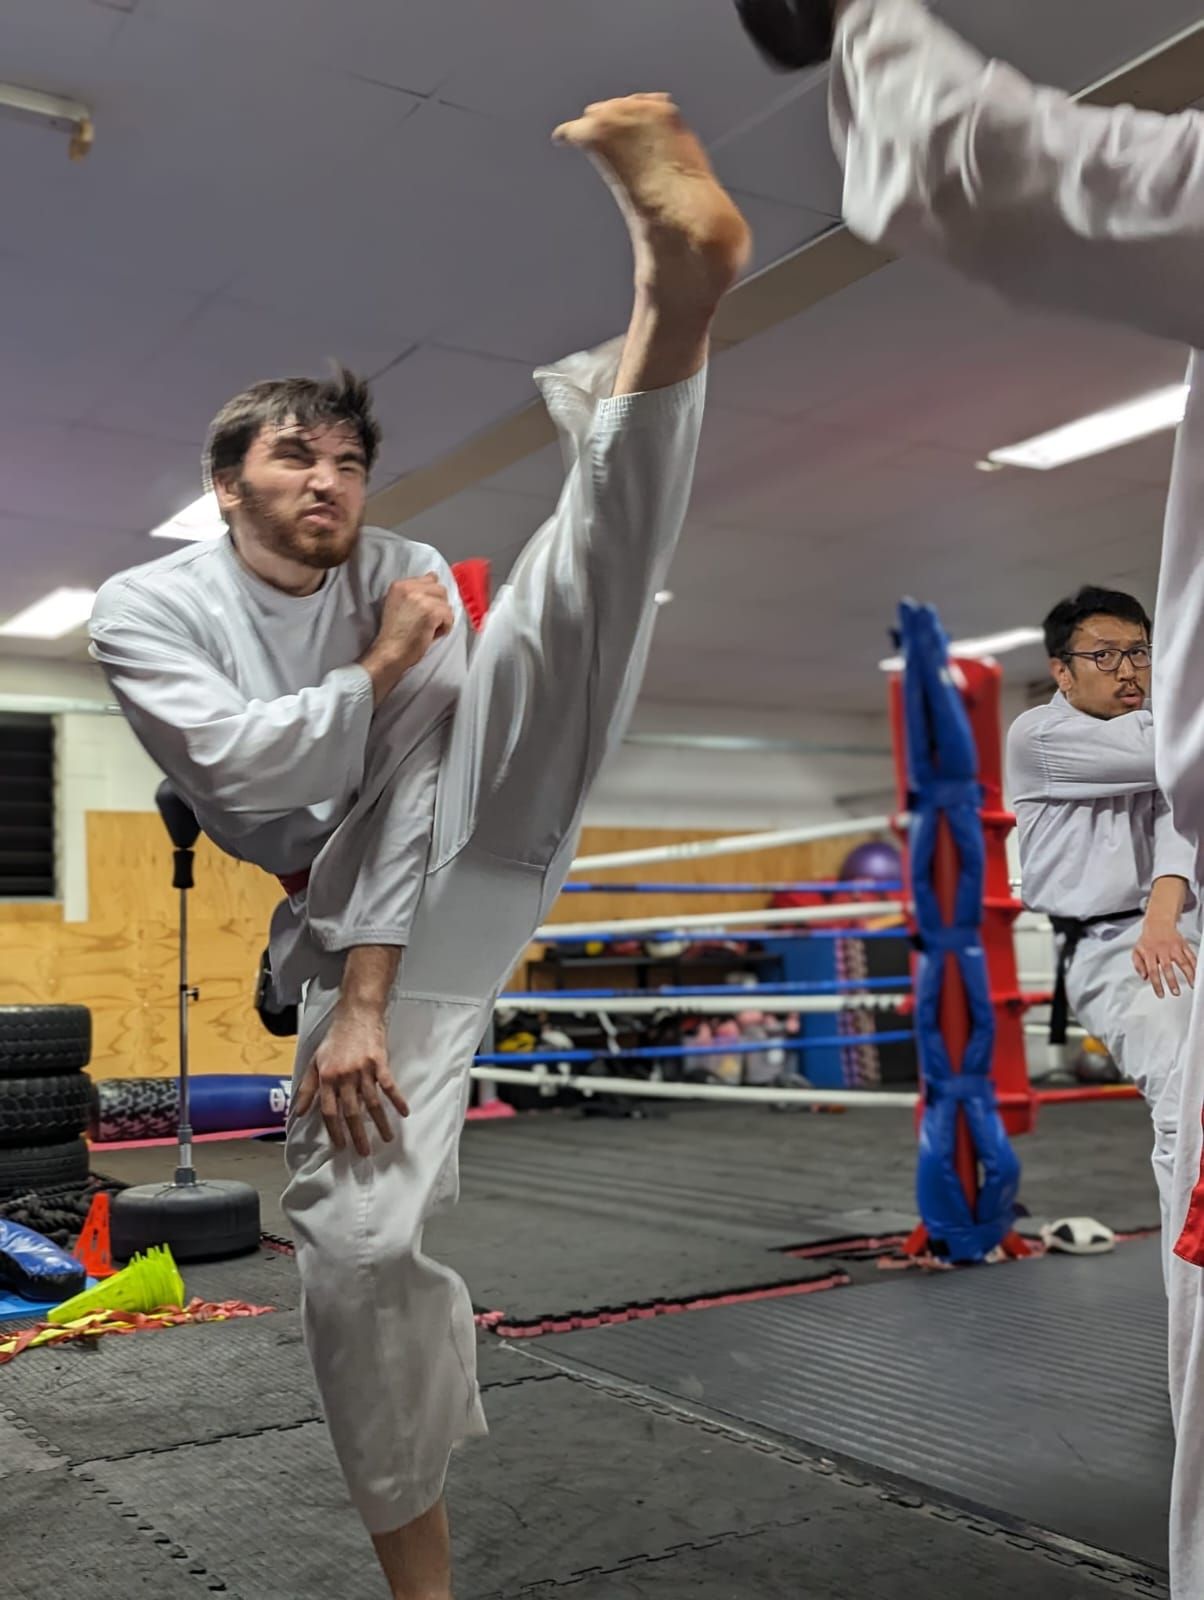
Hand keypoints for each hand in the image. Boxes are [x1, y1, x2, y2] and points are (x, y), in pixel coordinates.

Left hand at [293, 1007, 409, 1156]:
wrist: (356, 1013)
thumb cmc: (335, 1038)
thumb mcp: (314, 1062)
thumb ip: (306, 1088)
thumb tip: (299, 1112)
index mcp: (326, 1077)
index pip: (329, 1111)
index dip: (335, 1131)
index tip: (341, 1146)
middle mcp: (344, 1076)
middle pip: (351, 1112)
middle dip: (358, 1134)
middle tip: (364, 1152)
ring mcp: (363, 1070)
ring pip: (372, 1103)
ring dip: (380, 1123)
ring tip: (386, 1138)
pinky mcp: (380, 1063)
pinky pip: (390, 1086)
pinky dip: (397, 1100)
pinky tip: (404, 1113)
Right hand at [361, 574, 453, 702]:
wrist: (390, 652)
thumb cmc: (394, 633)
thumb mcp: (397, 604)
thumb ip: (413, 591)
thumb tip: (434, 577)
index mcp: (399, 584)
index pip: (429, 578)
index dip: (431, 596)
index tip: (424, 610)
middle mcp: (410, 587)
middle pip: (440, 589)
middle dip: (438, 606)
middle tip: (426, 621)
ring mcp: (421, 599)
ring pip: (446, 604)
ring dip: (442, 617)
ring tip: (428, 628)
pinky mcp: (432, 612)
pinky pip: (449, 616)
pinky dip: (445, 627)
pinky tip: (431, 634)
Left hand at [1132, 921, 1196, 998]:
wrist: (1158, 923)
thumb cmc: (1148, 939)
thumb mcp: (1136, 951)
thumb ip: (1138, 965)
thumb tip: (1144, 977)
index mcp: (1149, 952)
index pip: (1152, 971)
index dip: (1157, 984)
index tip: (1160, 994)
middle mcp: (1162, 950)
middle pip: (1167, 967)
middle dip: (1172, 982)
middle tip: (1176, 992)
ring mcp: (1174, 947)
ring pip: (1183, 962)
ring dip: (1188, 975)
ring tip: (1192, 985)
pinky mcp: (1183, 945)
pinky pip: (1191, 956)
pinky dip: (1196, 966)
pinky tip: (1197, 974)